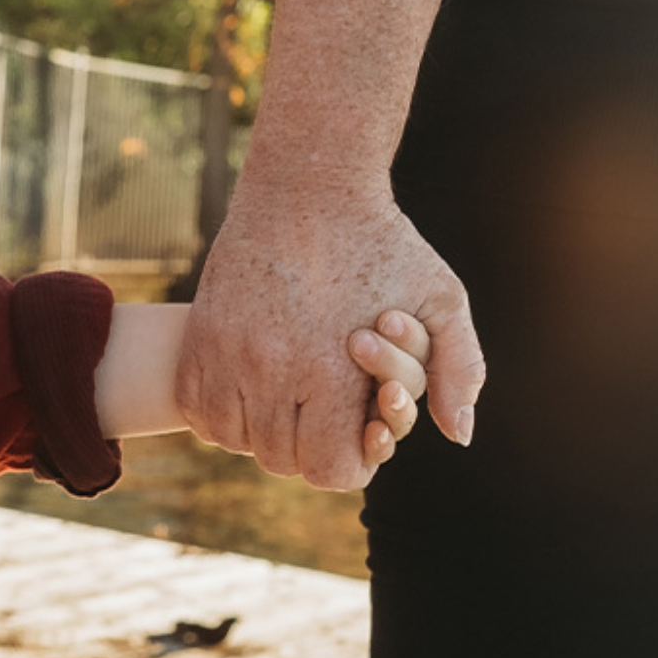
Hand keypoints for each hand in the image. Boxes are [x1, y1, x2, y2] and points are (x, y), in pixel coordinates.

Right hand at [178, 163, 485, 489]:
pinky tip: (249, 387)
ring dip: (262, 432)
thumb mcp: (442, 298)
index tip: (356, 435)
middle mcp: (273, 370)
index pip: (330, 471)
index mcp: (333, 371)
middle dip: (308, 447)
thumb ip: (460, 371)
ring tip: (288, 398)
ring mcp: (227, 352)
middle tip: (324, 413)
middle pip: (282, 461)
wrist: (307, 187)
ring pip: (236, 439)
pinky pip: (197, 409)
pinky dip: (221, 412)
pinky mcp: (199, 334)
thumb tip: (459, 436)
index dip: (349, 462)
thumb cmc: (384, 243)